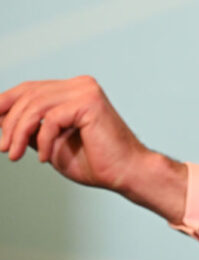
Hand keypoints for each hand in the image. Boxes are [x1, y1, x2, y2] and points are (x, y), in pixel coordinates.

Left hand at [0, 76, 186, 221]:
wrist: (125, 173)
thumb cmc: (94, 162)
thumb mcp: (49, 143)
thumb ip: (29, 129)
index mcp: (73, 90)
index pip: (28, 89)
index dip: (4, 104)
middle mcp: (80, 85)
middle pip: (28, 94)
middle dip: (8, 123)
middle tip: (4, 149)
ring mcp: (86, 91)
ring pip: (35, 105)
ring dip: (18, 133)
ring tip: (15, 155)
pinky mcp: (89, 102)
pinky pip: (51, 119)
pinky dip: (43, 141)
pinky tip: (46, 158)